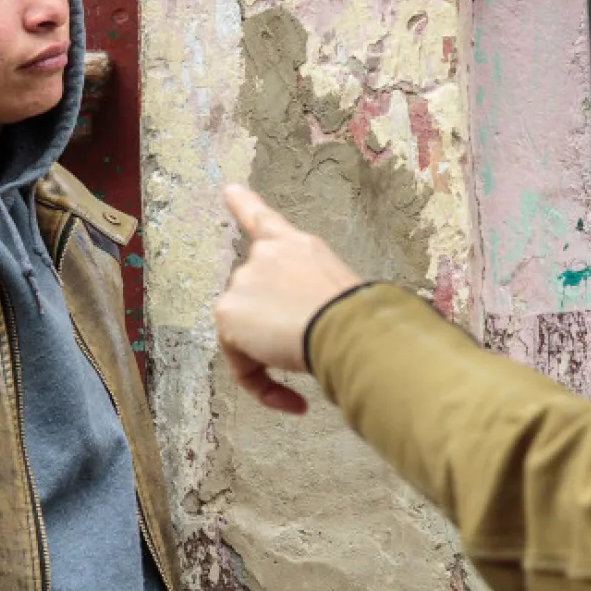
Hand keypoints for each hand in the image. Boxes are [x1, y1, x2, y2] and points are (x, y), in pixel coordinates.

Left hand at [215, 185, 366, 413]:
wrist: (346, 327)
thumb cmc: (362, 315)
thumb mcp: (339, 290)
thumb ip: (312, 295)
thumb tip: (308, 324)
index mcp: (296, 246)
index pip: (264, 220)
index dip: (243, 203)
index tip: (228, 189)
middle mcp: (264, 255)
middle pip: (254, 298)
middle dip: (274, 329)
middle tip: (306, 352)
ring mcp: (243, 281)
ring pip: (246, 332)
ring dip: (270, 357)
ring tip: (307, 371)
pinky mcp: (228, 314)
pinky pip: (239, 362)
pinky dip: (262, 385)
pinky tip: (295, 402)